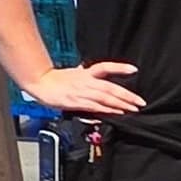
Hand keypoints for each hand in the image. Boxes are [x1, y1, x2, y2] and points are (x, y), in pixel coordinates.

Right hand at [26, 59, 140, 116]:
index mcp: (86, 73)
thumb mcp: (75, 73)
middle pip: (110, 87)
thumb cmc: (57, 79)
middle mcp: (86, 81)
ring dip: (121, 104)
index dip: (120, 68)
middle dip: (127, 95)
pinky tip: (117, 112)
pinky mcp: (76, 102)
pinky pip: (95, 106)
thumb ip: (87, 74)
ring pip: (105, 97)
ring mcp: (82, 92)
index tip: (134, 69)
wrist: (40, 83)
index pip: (106, 67)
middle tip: (140, 101)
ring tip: (133, 108)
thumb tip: (95, 72)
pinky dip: (107, 110)